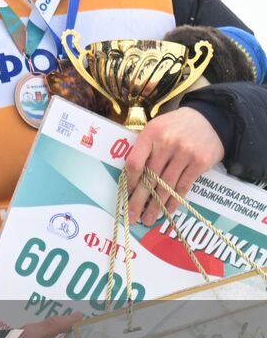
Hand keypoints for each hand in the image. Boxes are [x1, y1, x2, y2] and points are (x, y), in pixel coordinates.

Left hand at [122, 108, 223, 225]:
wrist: (211, 119)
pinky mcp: (200, 163)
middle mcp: (167, 143)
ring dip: (156, 206)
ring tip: (148, 219)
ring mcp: (185, 153)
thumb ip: (143, 147)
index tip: (125, 194)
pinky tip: (167, 211)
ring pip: (166, 186)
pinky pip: (183, 186)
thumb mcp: (156, 128)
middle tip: (131, 217)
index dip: (129, 181)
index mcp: (151, 134)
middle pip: (149, 178)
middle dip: (138, 201)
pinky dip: (174, 201)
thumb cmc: (176, 126)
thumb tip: (129, 175)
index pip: (134, 162)